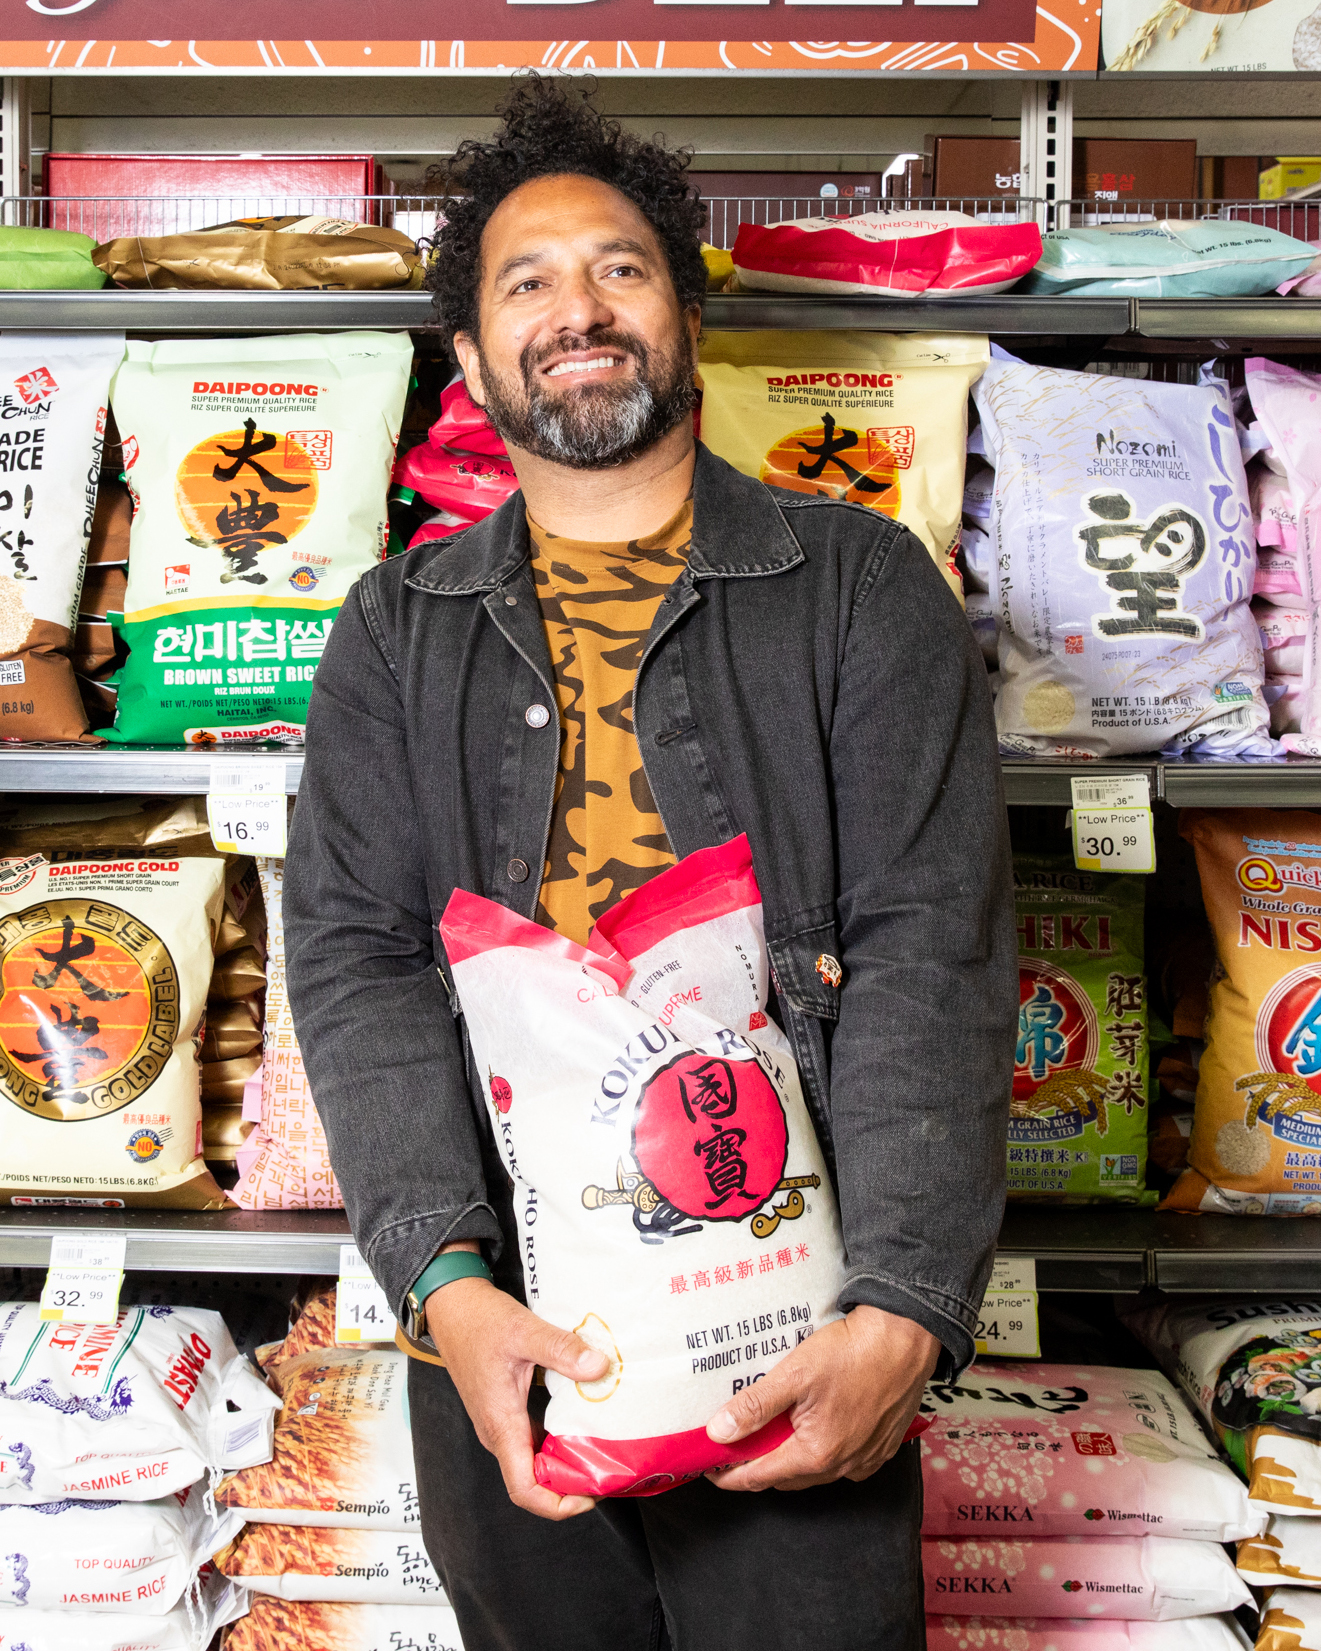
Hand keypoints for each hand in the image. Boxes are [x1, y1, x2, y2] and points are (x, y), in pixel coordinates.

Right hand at [424, 1250, 608, 1521]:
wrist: (451, 1306)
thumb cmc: (478, 1321)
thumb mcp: (524, 1331)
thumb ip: (562, 1350)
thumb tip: (599, 1367)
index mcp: (501, 1424)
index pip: (524, 1489)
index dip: (557, 1505)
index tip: (590, 1495)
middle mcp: (499, 1432)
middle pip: (534, 1481)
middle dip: (571, 1485)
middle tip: (609, 1469)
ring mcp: (500, 1422)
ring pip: (534, 1460)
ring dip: (566, 1462)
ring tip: (603, 1449)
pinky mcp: (505, 1409)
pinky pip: (533, 1438)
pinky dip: (558, 1439)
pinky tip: (582, 1421)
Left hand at [703, 1306, 939, 1492]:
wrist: (905, 1338)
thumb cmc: (853, 1353)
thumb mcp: (793, 1374)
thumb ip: (755, 1406)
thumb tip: (719, 1432)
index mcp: (816, 1453)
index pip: (759, 1477)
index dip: (729, 1475)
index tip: (709, 1468)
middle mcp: (843, 1466)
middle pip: (786, 1477)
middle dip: (758, 1466)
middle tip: (735, 1445)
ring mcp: (866, 1459)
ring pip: (814, 1471)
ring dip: (789, 1459)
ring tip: (770, 1434)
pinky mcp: (882, 1447)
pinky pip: (843, 1462)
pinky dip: (820, 1453)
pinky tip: (812, 1430)